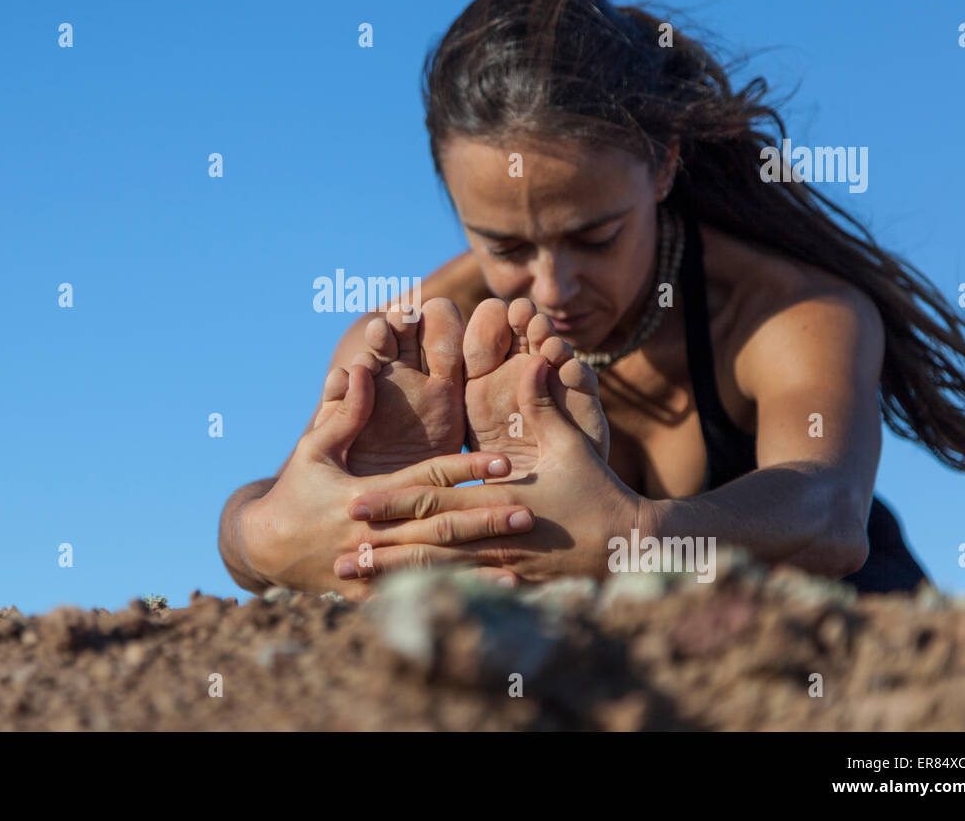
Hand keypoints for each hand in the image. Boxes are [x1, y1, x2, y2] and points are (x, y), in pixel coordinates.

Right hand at [241, 362, 536, 599]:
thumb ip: (344, 413)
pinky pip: (420, 595)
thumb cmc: (294, 490)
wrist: (263, 547)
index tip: (503, 463)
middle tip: (529, 513)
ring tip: (522, 561)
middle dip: (484, 520)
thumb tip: (363, 370)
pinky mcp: (372, 593)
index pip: (424, 479)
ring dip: (478, 564)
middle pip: (438, 525)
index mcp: (363, 495)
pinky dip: (456, 594)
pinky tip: (490, 594)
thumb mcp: (314, 448)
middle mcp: (372, 534)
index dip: (464, 470)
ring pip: (434, 565)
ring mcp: (371, 568)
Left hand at [336, 355, 649, 583]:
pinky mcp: (508, 588)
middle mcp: (494, 537)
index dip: (393, 502)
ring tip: (352, 582)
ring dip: (392, 579)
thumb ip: (544, 405)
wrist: (629, 547)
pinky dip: (424, 600)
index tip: (354, 503)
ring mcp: (501, 568)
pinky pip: (458, 597)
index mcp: (500, 500)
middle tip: (336, 556)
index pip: (435, 500)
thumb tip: (534, 359)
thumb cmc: (597, 490)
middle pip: (425, 545)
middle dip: (379, 551)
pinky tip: (395, 605)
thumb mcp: (571, 443)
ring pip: (436, 576)